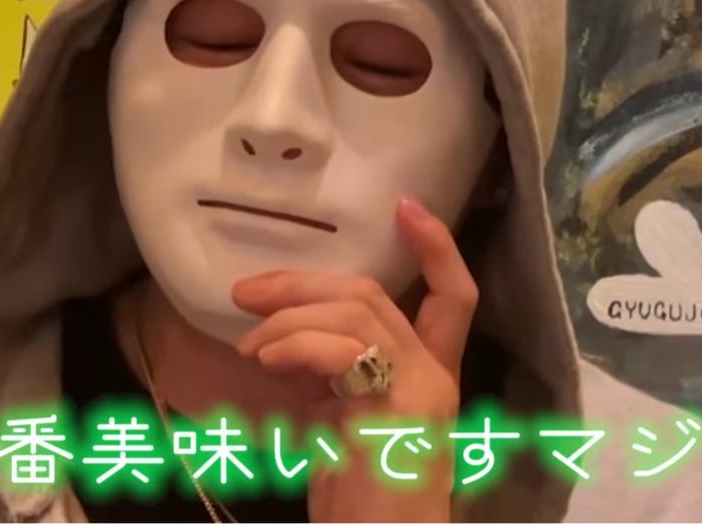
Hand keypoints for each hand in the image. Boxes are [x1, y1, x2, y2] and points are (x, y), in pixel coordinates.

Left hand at [233, 196, 478, 521]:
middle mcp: (436, 377)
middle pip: (374, 295)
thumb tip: (277, 343)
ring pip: (358, 312)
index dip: (436, 247)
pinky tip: (268, 360)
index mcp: (429, 377)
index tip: (405, 207)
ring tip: (251, 346)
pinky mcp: (400, 410)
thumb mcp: (336, 429)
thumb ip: (323, 381)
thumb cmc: (358, 504)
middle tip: (247, 293)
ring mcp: (423, 391)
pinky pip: (346, 350)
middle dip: (302, 283)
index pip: (454, 297)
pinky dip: (299, 344)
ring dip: (290, 318)